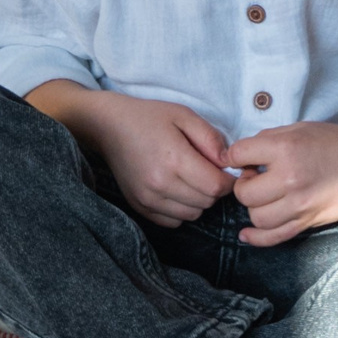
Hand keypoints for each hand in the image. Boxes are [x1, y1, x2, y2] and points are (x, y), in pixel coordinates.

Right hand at [37, 86, 231, 226]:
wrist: (109, 126)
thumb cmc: (149, 117)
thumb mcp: (184, 115)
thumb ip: (210, 138)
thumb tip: (228, 163)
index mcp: (174, 159)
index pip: (215, 187)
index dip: (228, 180)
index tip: (226, 170)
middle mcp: (160, 185)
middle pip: (205, 203)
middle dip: (214, 189)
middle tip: (208, 170)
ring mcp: (148, 199)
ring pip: (192, 215)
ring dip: (198, 201)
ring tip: (191, 179)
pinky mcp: (140, 207)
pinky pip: (173, 221)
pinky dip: (181, 210)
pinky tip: (176, 189)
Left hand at [222, 123, 337, 246]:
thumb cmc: (331, 142)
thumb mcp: (297, 128)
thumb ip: (267, 140)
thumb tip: (241, 157)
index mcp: (285, 148)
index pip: (239, 155)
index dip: (234, 156)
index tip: (240, 159)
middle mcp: (289, 178)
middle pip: (244, 193)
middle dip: (243, 185)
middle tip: (255, 178)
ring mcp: (298, 205)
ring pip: (256, 217)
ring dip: (254, 208)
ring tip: (265, 196)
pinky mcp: (307, 222)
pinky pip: (274, 237)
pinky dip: (256, 239)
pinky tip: (246, 235)